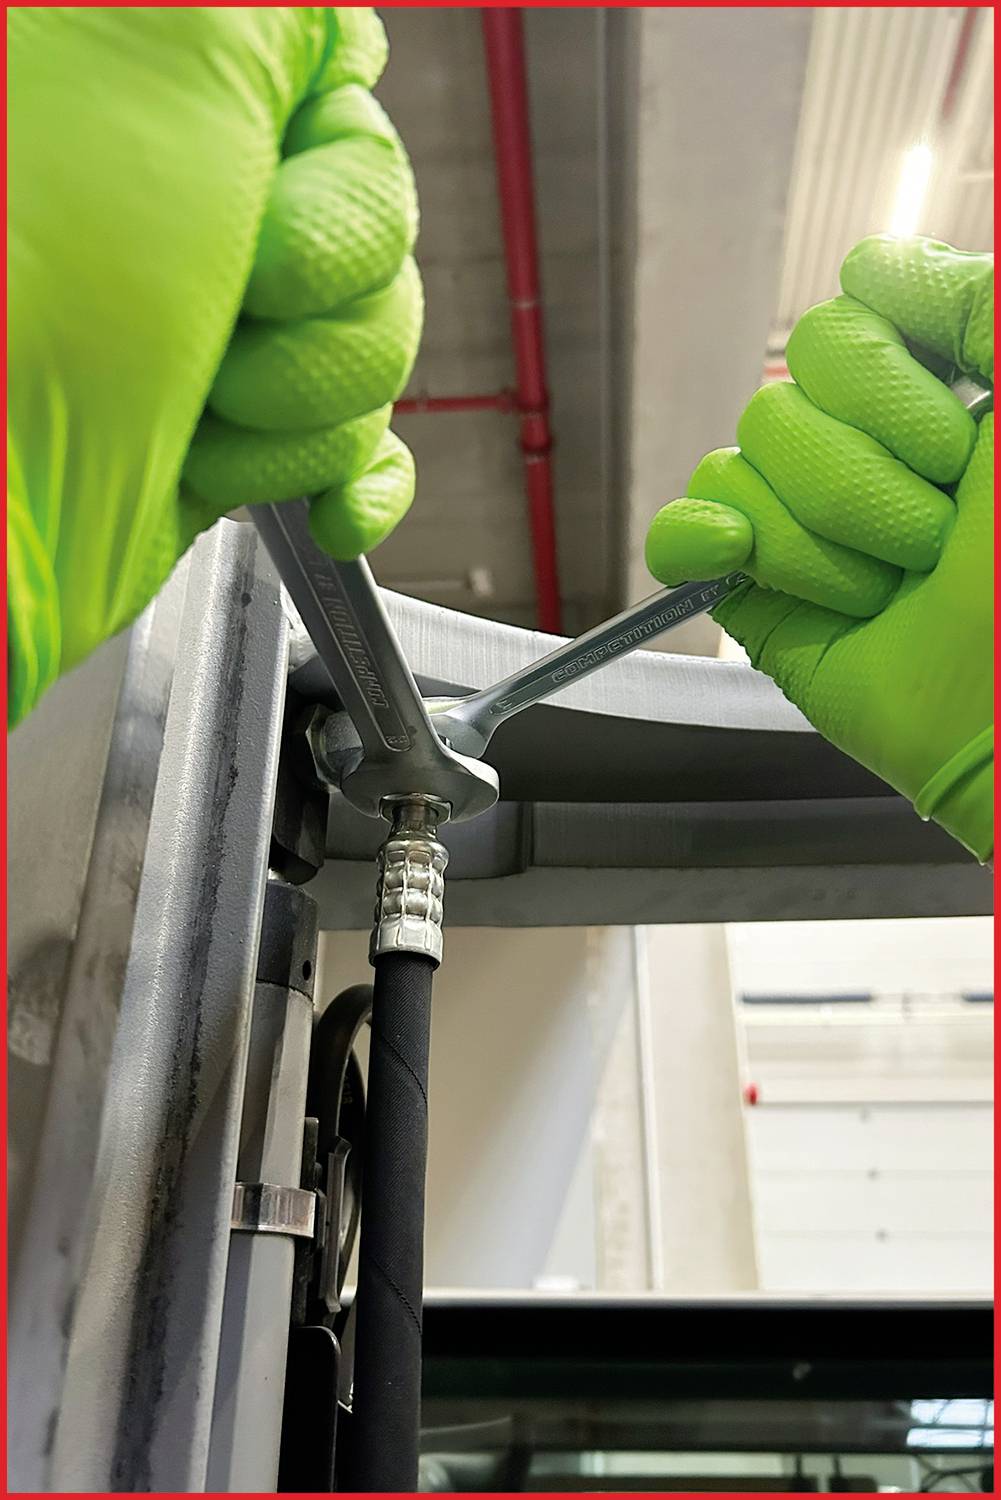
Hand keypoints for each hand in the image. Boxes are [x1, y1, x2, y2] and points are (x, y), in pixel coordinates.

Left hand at [9, 8, 420, 724]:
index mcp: (177, 97)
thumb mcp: (164, 48)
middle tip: (224, 312)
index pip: (351, 113)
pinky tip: (333, 509)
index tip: (259, 217)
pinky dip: (356, 488)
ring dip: (305, 410)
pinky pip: (354, 462)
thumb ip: (285, 13)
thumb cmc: (29, 272)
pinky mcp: (221, 446)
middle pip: (379, 249)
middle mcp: (196, 211)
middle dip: (325, 310)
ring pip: (368, 362)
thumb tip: (344, 31)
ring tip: (202, 410)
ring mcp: (210, 337)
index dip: (341, 186)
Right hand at [645, 236, 992, 859]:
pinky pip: (681, 529)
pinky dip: (699, 541)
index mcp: (937, 395)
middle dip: (866, 474)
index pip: (853, 312)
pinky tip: (742, 559)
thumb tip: (878, 269)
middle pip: (787, 388)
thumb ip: (978, 304)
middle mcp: (865, 449)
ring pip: (744, 463)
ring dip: (825, 538)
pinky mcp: (757, 592)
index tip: (961, 434)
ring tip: (891, 588)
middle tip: (936, 534)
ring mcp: (805, 520)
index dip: (888, 370)